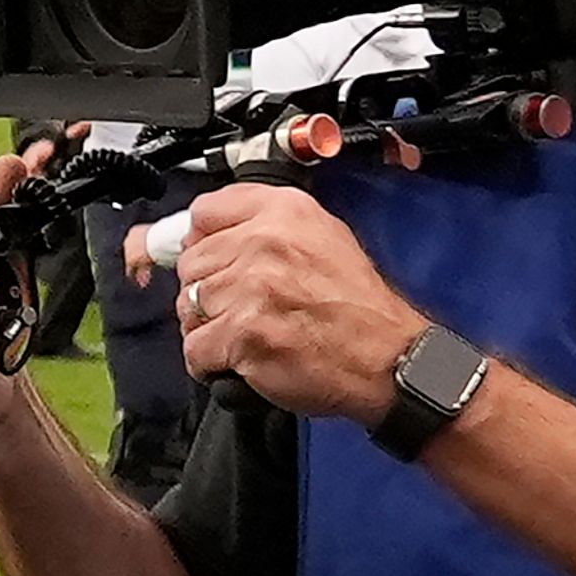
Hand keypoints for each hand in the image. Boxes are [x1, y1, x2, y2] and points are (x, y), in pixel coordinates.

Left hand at [173, 184, 426, 423]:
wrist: (388, 359)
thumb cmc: (359, 308)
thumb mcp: (323, 239)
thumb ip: (264, 228)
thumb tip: (203, 234)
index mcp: (285, 212)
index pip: (204, 212)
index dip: (203, 241)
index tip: (215, 260)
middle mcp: (265, 242)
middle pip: (191, 263)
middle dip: (208, 291)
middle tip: (245, 308)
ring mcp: (252, 288)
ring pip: (187, 307)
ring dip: (210, 328)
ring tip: (250, 334)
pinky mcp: (242, 332)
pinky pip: (195, 349)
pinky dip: (211, 363)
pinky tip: (242, 360)